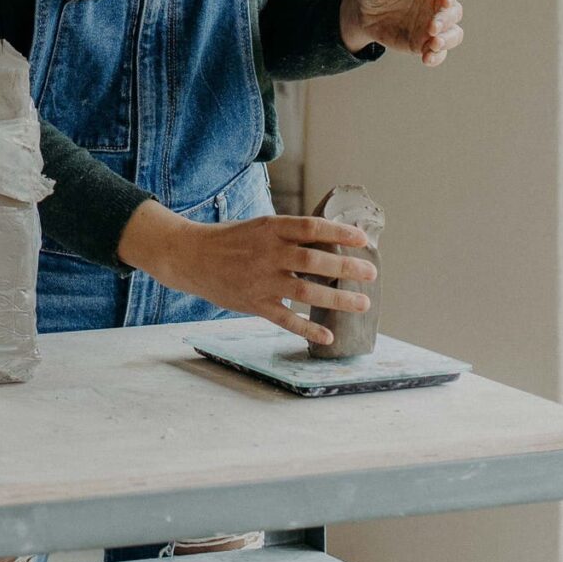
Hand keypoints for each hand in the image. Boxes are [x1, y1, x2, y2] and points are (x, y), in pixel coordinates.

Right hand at [118, 202, 376, 346]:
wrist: (191, 256)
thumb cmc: (231, 239)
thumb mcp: (259, 226)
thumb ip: (290, 234)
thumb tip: (331, 239)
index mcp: (271, 228)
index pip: (311, 228)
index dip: (339, 233)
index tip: (363, 238)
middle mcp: (268, 253)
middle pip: (314, 260)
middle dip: (346, 267)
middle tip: (371, 273)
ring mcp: (261, 280)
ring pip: (306, 291)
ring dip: (337, 298)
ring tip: (362, 303)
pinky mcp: (254, 303)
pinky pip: (286, 319)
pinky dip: (308, 328)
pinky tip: (327, 335)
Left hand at [341, 0, 462, 65]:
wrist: (360, 12)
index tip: (445, 0)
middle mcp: (435, 3)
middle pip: (454, 10)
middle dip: (446, 20)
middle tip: (432, 28)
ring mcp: (431, 24)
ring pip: (454, 32)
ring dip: (448, 40)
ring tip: (433, 44)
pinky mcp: (423, 42)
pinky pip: (438, 51)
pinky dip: (437, 56)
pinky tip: (427, 58)